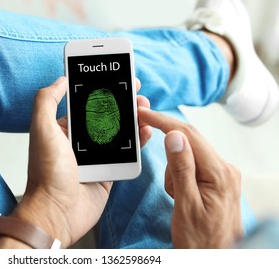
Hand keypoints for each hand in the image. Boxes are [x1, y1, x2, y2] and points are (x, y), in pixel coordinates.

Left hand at [3, 77, 150, 247]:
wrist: (57, 212)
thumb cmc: (47, 173)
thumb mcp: (42, 129)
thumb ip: (47, 100)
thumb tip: (61, 79)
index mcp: (63, 129)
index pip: (86, 103)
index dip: (102, 89)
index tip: (117, 77)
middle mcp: (80, 141)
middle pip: (106, 116)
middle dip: (122, 102)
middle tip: (137, 92)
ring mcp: (95, 157)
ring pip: (119, 133)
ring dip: (133, 119)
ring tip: (145, 108)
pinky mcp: (107, 172)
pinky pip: (126, 153)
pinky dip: (137, 142)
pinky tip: (145, 131)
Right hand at [138, 108, 242, 247]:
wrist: (215, 257)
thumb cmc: (201, 240)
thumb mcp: (186, 205)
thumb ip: (181, 168)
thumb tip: (175, 136)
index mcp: (219, 172)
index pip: (188, 135)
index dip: (164, 121)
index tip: (145, 114)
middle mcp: (224, 168)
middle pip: (189, 141)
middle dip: (169, 152)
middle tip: (165, 174)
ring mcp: (221, 173)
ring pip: (188, 155)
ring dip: (174, 171)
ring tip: (177, 197)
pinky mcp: (216, 179)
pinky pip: (192, 166)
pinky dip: (180, 176)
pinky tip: (182, 196)